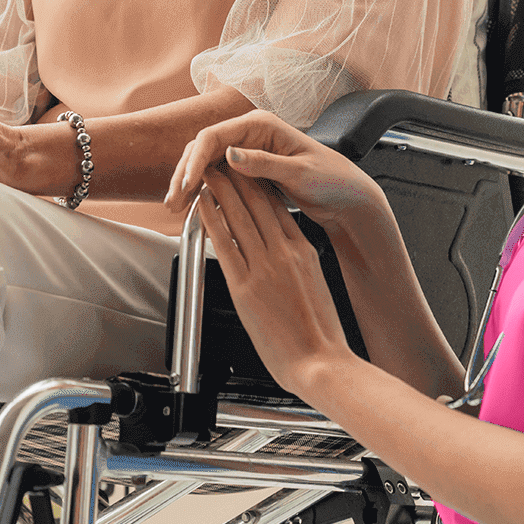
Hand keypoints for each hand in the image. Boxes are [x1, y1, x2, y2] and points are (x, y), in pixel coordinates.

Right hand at [165, 109, 389, 235]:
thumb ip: (265, 163)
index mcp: (261, 124)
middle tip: (173, 202)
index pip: (213, 135)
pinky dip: (202, 190)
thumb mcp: (299, 173)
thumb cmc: (331, 179)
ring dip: (188, 183)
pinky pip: (216, 175)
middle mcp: (250, 132)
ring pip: (205, 162)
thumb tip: (230, 154)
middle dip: (184, 173)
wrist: (346, 195)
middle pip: (203, 148)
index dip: (194, 160)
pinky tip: (194, 209)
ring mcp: (247, 149)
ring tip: (176, 208)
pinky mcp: (247, 167)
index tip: (185, 184)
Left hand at [196, 167, 358, 398]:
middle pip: (256, 203)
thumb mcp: (315, 283)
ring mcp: (263, 268)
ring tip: (208, 173)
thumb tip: (285, 252)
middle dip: (237, 178)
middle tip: (222, 160)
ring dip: (221, 191)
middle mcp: (283, 253)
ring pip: (238, 217)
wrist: (321, 362)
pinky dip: (211, 221)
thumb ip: (298, 262)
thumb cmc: (320, 334)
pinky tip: (202, 208)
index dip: (259, 184)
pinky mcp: (244, 287)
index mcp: (303, 250)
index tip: (248, 171)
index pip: (277, 207)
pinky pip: (223, 244)